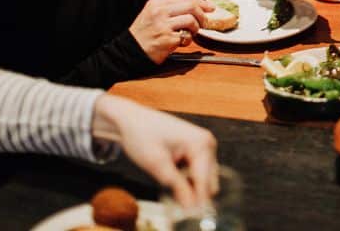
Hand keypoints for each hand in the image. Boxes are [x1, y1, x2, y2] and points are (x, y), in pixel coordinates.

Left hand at [92, 95, 217, 208]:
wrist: (130, 119)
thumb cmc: (142, 136)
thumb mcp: (157, 165)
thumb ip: (177, 187)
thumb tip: (192, 209)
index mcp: (201, 144)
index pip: (205, 181)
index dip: (198, 202)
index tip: (193, 219)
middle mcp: (208, 143)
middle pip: (209, 181)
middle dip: (196, 195)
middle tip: (177, 207)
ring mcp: (203, 144)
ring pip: (204, 177)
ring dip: (191, 187)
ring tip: (170, 190)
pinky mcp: (196, 148)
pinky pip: (198, 170)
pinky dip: (187, 179)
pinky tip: (172, 180)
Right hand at [129, 0, 213, 63]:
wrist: (130, 51)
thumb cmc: (143, 34)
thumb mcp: (152, 14)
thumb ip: (170, 9)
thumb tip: (195, 7)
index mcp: (156, 3)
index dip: (200, 2)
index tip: (210, 7)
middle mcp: (159, 12)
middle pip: (190, 6)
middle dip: (202, 14)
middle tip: (205, 22)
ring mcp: (163, 26)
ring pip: (191, 20)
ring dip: (195, 28)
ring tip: (190, 33)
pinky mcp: (167, 39)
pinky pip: (186, 37)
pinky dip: (187, 40)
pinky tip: (180, 43)